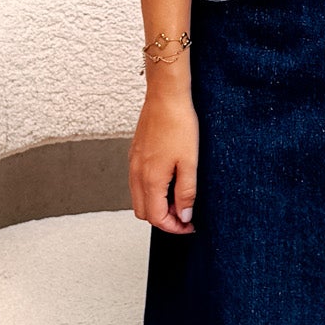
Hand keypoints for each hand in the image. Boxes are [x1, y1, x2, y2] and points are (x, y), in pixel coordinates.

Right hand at [130, 77, 198, 233]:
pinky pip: (137, 183)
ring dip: (157, 204)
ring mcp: (133, 164)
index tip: (189, 225)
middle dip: (164, 219)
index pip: (156, 218)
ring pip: (139, 198)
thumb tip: (184, 216)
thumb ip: (186, 192)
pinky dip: (151, 190)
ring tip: (179, 196)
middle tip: (186, 213)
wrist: (166, 97)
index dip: (174, 228)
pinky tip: (169, 180)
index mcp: (150, 179)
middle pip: (144, 213)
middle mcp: (137, 174)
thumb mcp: (190, 162)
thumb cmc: (179, 124)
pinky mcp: (135, 154)